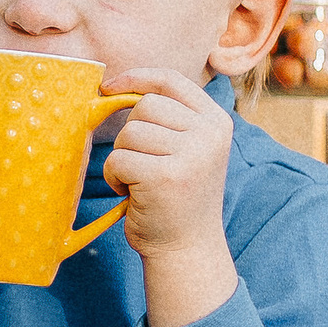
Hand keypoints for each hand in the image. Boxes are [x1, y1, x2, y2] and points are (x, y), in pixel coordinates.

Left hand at [99, 67, 238, 326]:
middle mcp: (209, 134)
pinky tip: (132, 193)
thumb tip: (115, 87)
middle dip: (130, 134)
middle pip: (144, 105)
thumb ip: (168, 118)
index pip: (170, 79)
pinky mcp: (165, 175)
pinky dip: (114, 177)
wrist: (186, 248)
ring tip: (139, 181)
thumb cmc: (176, 197)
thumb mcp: (187, 149)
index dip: (136, 77)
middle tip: (140, 163)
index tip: (110, 86)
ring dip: (122, 158)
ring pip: (129, 133)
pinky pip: (117, 159)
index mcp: (217, 121)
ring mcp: (191, 154)